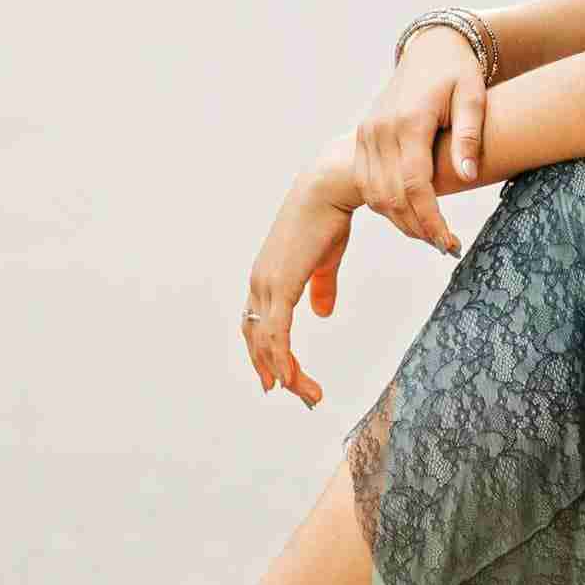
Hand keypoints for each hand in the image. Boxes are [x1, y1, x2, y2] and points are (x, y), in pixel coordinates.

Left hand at [240, 171, 353, 407]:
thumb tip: (322, 312)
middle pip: (256, 339)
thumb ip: (322, 288)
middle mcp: (259, 284)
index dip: (264, 353)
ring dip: (285, 373)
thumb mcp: (325, 260)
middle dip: (272, 370)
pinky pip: (276, 334)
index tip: (277, 377)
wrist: (328, 190)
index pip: (256, 325)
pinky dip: (282, 360)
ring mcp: (266, 285)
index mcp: (266, 277)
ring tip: (306, 394)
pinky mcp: (280, 287)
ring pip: (267, 344)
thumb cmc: (328, 218)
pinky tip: (292, 378)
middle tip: (292, 393)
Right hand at [356, 27, 483, 256]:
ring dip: (401, 221)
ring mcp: (366, 135)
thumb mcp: (474, 96)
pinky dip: (386, 205)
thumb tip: (467, 174)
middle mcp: (380, 130)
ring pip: (375, 195)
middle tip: (446, 246)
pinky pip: (367, 183)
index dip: (430, 218)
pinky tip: (411, 215)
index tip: (449, 242)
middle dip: (418, 227)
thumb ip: (469, 135)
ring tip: (431, 236)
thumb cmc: (457, 73)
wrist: (430, 50)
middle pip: (391, 196)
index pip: (414, 184)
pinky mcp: (362, 139)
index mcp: (409, 120)